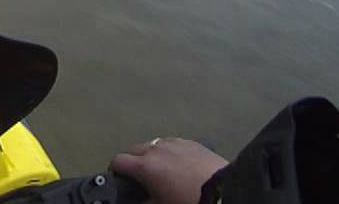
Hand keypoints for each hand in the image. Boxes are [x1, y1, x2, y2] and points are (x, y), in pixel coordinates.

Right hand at [111, 137, 227, 203]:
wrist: (224, 191)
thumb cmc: (187, 201)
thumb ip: (144, 202)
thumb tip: (138, 200)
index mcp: (144, 166)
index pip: (118, 161)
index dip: (115, 171)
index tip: (119, 180)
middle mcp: (156, 148)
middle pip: (133, 149)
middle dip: (132, 162)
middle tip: (139, 178)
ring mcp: (175, 142)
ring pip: (153, 145)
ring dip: (151, 155)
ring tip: (160, 171)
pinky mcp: (192, 142)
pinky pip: (172, 144)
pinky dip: (169, 153)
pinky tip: (178, 165)